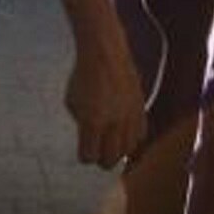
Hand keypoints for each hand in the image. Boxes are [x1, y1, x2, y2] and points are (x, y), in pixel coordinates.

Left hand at [65, 30, 147, 167]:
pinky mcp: (141, 109)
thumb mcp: (71, 101)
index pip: (89, 156)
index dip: (84, 156)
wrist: (104, 54)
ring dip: (119, 151)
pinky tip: (125, 133)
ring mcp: (129, 117)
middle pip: (110, 160)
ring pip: (128, 151)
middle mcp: (113, 122)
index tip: (84, 151)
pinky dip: (133, 139)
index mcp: (92, 121)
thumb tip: (90, 137)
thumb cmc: (83, 76)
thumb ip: (80, 123)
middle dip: (102, 160)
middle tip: (98, 154)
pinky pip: (141, 135)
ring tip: (112, 144)